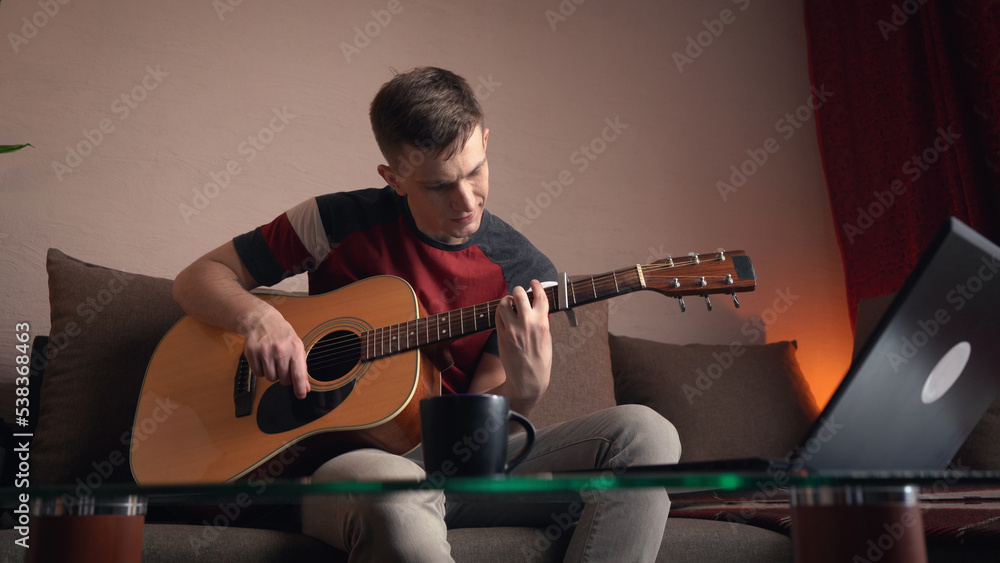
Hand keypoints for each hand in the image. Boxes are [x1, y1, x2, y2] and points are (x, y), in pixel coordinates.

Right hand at [241, 308, 310, 398]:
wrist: (263, 321)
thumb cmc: (283, 335)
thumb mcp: (297, 348)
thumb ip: (301, 368)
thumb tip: (304, 388)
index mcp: (295, 348)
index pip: (298, 374)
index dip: (300, 388)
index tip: (301, 395)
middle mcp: (280, 350)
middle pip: (283, 380)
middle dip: (284, 377)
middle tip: (283, 366)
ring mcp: (265, 351)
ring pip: (270, 378)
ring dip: (273, 373)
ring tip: (273, 361)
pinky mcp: (252, 353)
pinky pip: (258, 374)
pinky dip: (261, 370)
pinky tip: (264, 359)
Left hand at [494, 280, 551, 402]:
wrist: (528, 379)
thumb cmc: (540, 361)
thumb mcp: (547, 338)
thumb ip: (542, 322)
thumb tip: (537, 308)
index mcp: (542, 323)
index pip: (540, 296)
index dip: (536, 286)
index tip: (534, 282)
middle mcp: (527, 323)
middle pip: (519, 294)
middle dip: (518, 291)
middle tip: (518, 294)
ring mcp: (513, 329)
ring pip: (504, 303)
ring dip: (507, 301)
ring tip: (509, 306)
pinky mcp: (502, 335)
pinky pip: (498, 316)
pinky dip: (501, 313)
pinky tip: (504, 316)